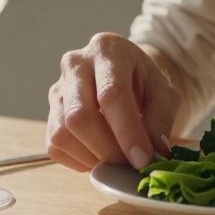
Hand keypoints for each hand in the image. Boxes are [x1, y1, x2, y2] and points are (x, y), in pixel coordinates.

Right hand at [46, 33, 178, 171]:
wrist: (125, 75)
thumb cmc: (144, 82)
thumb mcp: (164, 93)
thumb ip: (161, 120)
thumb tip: (152, 153)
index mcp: (108, 50)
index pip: (111, 95)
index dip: (127, 131)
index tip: (142, 159)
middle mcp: (75, 64)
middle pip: (79, 116)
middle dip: (107, 150)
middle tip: (130, 164)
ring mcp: (57, 88)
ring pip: (62, 134)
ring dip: (93, 157)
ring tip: (118, 159)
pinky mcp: (49, 112)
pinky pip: (55, 146)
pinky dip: (79, 160)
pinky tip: (100, 155)